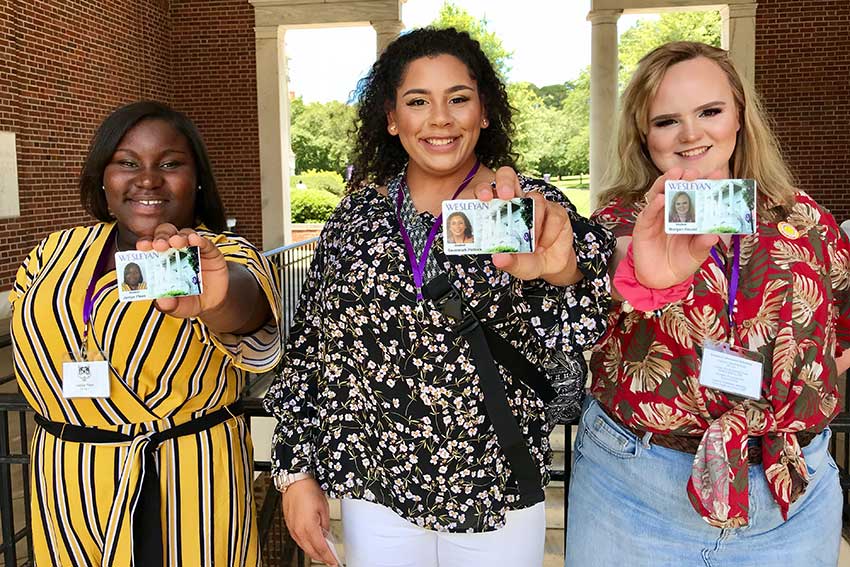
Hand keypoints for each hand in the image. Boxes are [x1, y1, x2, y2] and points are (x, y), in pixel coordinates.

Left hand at [136, 224, 228, 318]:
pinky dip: (200, 239)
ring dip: (179, 236)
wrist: (213, 304)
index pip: (150, 247)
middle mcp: (175, 252)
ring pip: (184, 234)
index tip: (142, 247)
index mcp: (161, 262)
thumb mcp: (177, 308)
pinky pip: (204, 242)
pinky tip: (195, 240)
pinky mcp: (210, 252)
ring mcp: (193, 250)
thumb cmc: (189, 302)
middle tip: (159, 245)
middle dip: (161, 237)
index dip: (145, 244)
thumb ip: (168, 305)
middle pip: (165, 235)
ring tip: (177, 242)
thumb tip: (162, 300)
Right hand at [281, 479, 337, 565]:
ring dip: (314, 552)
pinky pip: (298, 540)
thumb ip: (325, 525)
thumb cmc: (308, 491)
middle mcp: (298, 531)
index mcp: (309, 527)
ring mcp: (292, 529)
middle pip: (311, 551)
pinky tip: (311, 543)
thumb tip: (326, 534)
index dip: (329, 557)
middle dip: (322, 557)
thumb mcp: (324, 508)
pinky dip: (306, 545)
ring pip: (304, 547)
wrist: (295, 482)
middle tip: (330, 560)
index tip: (334, 562)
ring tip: (323, 553)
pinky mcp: (289, 526)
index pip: (321, 548)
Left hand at [473, 166, 579, 285]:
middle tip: (506, 196)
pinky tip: (543, 245)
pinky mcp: (556, 211)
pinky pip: (553, 215)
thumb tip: (498, 258)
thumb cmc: (526, 260)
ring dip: (534, 223)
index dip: (483, 190)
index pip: (487, 191)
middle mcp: (517, 202)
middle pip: (508, 176)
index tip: (484, 198)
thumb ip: (507, 261)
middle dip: (505, 182)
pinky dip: (549, 233)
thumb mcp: (515, 265)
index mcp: (499, 212)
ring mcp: (537, 204)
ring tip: (533, 245)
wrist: (551, 267)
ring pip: (535, 199)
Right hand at [631, 167, 721, 287]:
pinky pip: (648, 213)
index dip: (705, 184)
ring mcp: (656, 218)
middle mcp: (671, 212)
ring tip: (675, 176)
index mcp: (688, 216)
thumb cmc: (680, 263)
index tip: (717, 175)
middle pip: (676, 190)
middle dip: (683, 179)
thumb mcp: (696, 255)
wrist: (660, 281)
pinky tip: (660, 198)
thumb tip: (714, 235)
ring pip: (659, 195)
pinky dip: (653, 205)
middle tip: (692, 172)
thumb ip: (703, 244)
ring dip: (666, 183)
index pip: (697, 195)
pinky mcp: (643, 227)